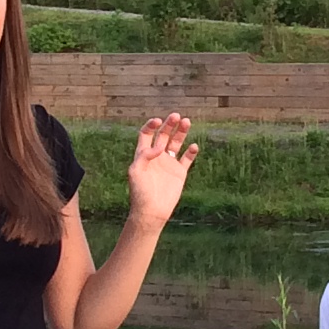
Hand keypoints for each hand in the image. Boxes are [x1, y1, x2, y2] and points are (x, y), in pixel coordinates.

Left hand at [124, 112, 197, 226]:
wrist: (151, 211)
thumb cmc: (140, 193)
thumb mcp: (135, 172)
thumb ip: (144, 156)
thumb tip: (159, 147)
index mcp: (143, 154)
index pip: (147, 134)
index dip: (151, 125)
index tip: (158, 121)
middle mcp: (157, 156)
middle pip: (163, 135)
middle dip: (169, 124)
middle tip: (176, 116)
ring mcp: (168, 164)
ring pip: (176, 143)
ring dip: (181, 132)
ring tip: (187, 122)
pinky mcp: (179, 173)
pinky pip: (187, 159)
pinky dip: (191, 152)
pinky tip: (193, 146)